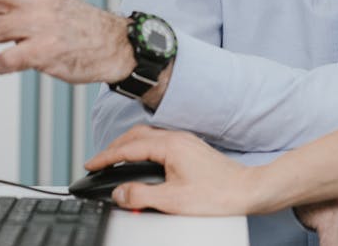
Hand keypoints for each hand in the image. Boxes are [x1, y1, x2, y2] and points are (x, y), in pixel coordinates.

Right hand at [85, 125, 260, 215]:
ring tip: (115, 160)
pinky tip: (143, 160)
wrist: (247, 190)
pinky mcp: (191, 149)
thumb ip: (141, 195)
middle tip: (99, 162)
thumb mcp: (172, 201)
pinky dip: (143, 149)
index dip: (106, 156)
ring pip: (148, 137)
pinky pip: (159, 142)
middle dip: (114, 147)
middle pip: (136, 136)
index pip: (128, 147)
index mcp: (169, 146)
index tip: (90, 163)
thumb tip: (119, 192)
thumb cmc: (217, 194)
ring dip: (128, 146)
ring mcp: (185, 142)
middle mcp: (177, 138)